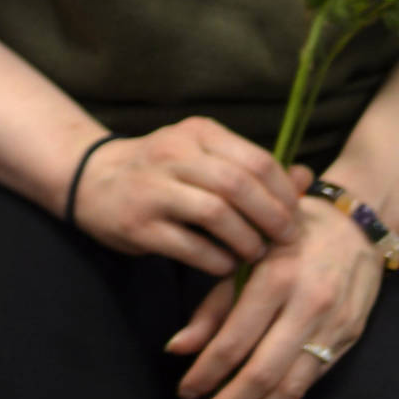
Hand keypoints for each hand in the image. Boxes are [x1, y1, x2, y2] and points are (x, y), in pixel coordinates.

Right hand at [72, 118, 303, 274]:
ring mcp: (153, 189)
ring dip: (246, 241)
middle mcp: (174, 154)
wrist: (92, 179)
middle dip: (271, 218)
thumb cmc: (161, 171)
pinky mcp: (139, 224)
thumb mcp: (204, 157)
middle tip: (286, 240)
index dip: (283, 193)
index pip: (256, 159)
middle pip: (238, 185)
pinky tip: (225, 264)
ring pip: (216, 214)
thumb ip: (253, 168)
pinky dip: (218, 260)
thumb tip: (307, 177)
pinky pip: (192, 246)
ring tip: (255, 253)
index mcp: (198, 133)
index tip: (295, 216)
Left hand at [168, 195, 384, 398]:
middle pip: (263, 374)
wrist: (356, 224)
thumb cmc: (287, 235)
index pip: (236, 340)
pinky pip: (311, 381)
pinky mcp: (349, 339)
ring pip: (291, 388)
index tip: (185, 392)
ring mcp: (333, 326)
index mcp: (275, 277)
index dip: (207, 372)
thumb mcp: (244, 256)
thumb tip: (177, 349)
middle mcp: (306, 305)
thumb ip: (213, 305)